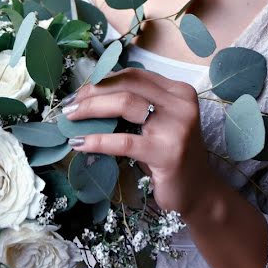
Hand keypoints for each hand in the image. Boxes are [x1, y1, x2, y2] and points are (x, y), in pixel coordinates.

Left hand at [62, 67, 212, 215]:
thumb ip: (137, 105)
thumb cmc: (170, 155)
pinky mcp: (166, 153)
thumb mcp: (158, 123)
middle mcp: (180, 103)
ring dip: (91, 109)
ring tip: (69, 119)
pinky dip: (97, 140)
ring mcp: (176, 127)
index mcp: (178, 91)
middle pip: (127, 85)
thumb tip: (89, 94)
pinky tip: (80, 143)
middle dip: (92, 93)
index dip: (103, 79)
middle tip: (69, 106)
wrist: (198, 193)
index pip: (134, 75)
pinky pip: (123, 141)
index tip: (80, 91)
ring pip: (125, 104)